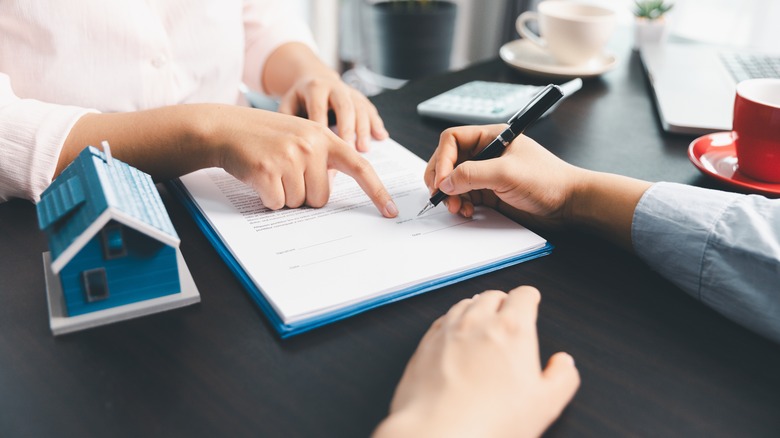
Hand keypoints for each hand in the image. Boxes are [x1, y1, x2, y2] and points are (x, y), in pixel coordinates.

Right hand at [211, 105, 397, 216]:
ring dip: (282, 195)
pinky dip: (266, 198)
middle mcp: (311, 144)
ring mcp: (289, 156)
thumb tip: (329, 191)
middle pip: (321, 198)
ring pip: (298, 202)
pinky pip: (276, 203)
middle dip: (302, 194)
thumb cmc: (263, 138)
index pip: (359, 167)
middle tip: (284, 173)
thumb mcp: (299, 136)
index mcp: (323, 137)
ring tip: (270, 171)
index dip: (376, 192)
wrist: (224, 128)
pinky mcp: (267, 169)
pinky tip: (258, 177)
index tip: (390, 211)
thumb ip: (321, 158)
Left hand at [278, 73, 388, 151]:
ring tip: (364, 149)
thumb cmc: (299, 99)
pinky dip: (377, 123)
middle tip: (349, 151)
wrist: (314, 78)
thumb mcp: (288, 104)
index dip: (322, 128)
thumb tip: (290, 146)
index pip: (319, 108)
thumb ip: (287, 121)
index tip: (323, 150)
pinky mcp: (361, 98)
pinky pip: (371, 109)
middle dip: (348, 130)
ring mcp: (350, 92)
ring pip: (360, 108)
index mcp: (315, 88)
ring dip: (364, 129)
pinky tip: (382, 137)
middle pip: (344, 107)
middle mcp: (335, 87)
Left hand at [374, 286, 579, 437]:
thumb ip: (562, 377)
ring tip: (482, 322)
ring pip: (465, 304)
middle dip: (503, 302)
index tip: (531, 300)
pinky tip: (455, 336)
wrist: (439, 432)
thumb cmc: (489, 421)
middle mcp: (478, 322)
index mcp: (512, 329)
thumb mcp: (546, 404)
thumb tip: (563, 364)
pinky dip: (452, 321)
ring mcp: (448, 330)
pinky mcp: (426, 343)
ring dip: (476, 308)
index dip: (530, 297)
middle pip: (493, 295)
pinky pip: (442, 320)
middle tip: (508, 314)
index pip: (524, 295)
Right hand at [424, 125, 580, 226]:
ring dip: (450, 196)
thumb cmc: (547, 180)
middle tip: (441, 196)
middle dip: (442, 179)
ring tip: (457, 208)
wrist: (569, 204)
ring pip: (454, 181)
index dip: (442, 159)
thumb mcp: (506, 173)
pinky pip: (465, 196)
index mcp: (490, 137)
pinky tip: (468, 212)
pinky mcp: (490, 192)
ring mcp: (487, 174)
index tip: (442, 181)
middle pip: (448, 161)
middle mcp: (486, 153)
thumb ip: (472, 174)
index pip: (452, 140)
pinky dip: (461, 205)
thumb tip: (445, 182)